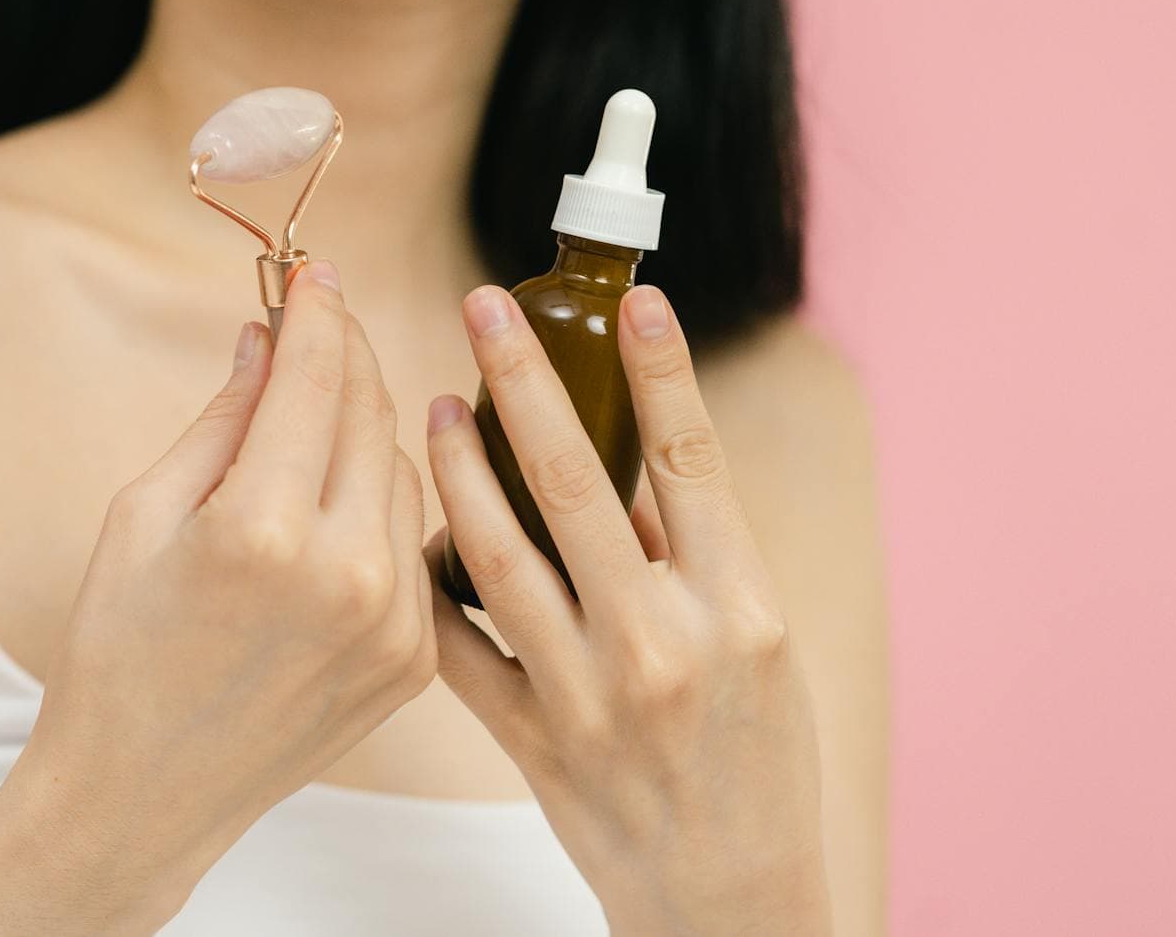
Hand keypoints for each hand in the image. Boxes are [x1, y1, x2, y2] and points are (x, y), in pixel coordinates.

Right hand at [0, 261, 434, 928]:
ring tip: (309, 426)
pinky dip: (381, 506)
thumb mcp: (142, 516)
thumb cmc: (119, 653)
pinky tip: (336, 503)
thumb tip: (266, 338)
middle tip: (315, 324)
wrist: (142, 795)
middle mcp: (347, 573)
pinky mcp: (412, 659)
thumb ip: (221, 418)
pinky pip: (415, 544)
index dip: (316, 311)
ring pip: (402, 473)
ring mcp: (393, 623)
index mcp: (264, 530)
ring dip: (362, 430)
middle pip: (371, 413)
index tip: (312, 273)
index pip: (315, 378)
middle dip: (344, 355)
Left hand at [424, 284, 829, 936]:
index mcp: (741, 608)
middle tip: (482, 306)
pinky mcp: (531, 739)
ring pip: (496, 553)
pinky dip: (431, 580)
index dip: (660, 369)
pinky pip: (459, 643)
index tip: (632, 298)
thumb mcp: (763, 648)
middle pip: (575, 482)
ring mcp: (589, 694)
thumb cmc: (759, 758)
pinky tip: (412, 524)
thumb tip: (625, 460)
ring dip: (458, 467)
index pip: (691, 460)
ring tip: (436, 405)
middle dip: (522, 380)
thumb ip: (697, 557)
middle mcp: (664, 642)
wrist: (729, 895)